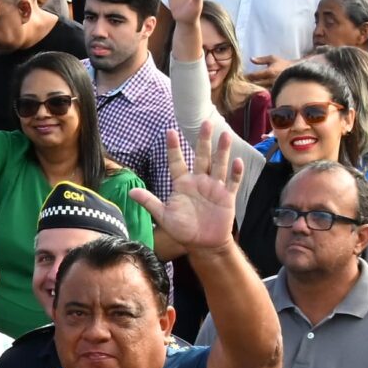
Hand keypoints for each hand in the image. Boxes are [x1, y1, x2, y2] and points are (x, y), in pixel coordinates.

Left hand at [129, 125, 244, 254]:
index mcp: (182, 184)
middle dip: (203, 140)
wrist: (203, 244)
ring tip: (224, 135)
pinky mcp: (227, 197)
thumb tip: (130, 192)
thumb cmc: (183, 230)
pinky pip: (232, 182)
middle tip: (205, 123)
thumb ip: (150, 202)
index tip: (170, 132)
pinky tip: (237, 162)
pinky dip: (235, 173)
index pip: (177, 162)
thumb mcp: (164, 216)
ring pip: (218, 165)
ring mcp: (214, 187)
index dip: (173, 148)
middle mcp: (199, 181)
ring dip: (222, 151)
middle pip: (202, 157)